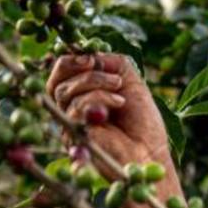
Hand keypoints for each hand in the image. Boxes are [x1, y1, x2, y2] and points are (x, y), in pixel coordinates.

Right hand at [46, 53, 182, 207]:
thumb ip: (112, 63)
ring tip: (120, 93)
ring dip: (97, 83)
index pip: (61, 71)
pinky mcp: (73, 135)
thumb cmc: (143, 122)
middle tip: (105, 70)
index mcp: (80, 95)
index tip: (93, 56)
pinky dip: (99, 99)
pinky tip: (118, 104)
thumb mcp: (131, 83)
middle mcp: (70, 109)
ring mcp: (69, 123)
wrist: (150, 153)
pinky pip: (75, 106)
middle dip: (83, 69)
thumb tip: (92, 54)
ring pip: (66, 91)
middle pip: (57, 79)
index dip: (72, 60)